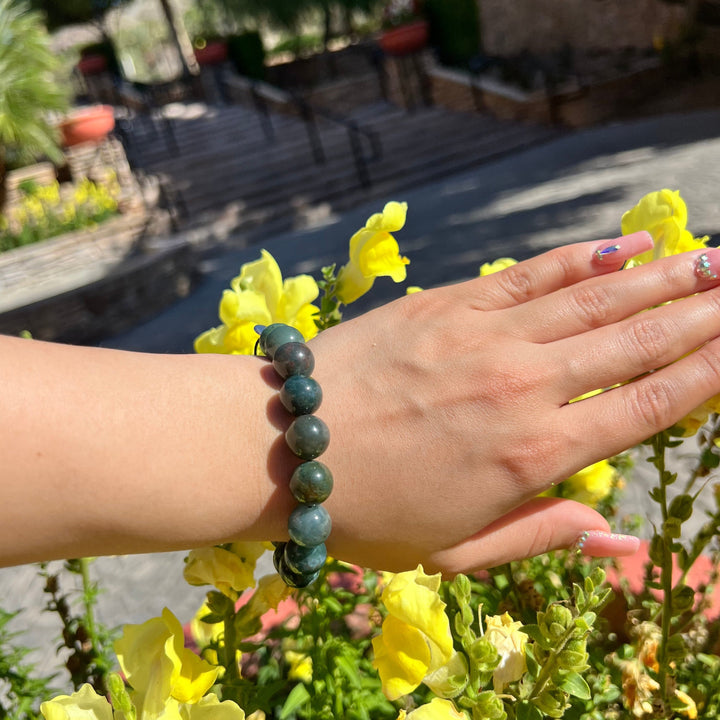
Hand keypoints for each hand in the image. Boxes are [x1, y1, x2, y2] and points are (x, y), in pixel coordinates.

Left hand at [309, 232, 719, 572]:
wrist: (281, 445)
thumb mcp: (455, 549)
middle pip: (636, 341)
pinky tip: (625, 244)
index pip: (646, 405)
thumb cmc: (366, 508)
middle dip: (702, 314)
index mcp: (533, 457)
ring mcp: (486, 337)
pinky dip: (583, 257)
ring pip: (595, 298)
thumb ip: (542, 536)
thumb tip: (621, 537)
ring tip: (716, 259)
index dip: (706, 372)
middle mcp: (523, 388)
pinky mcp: (449, 304)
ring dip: (663, 276)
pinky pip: (531, 275)